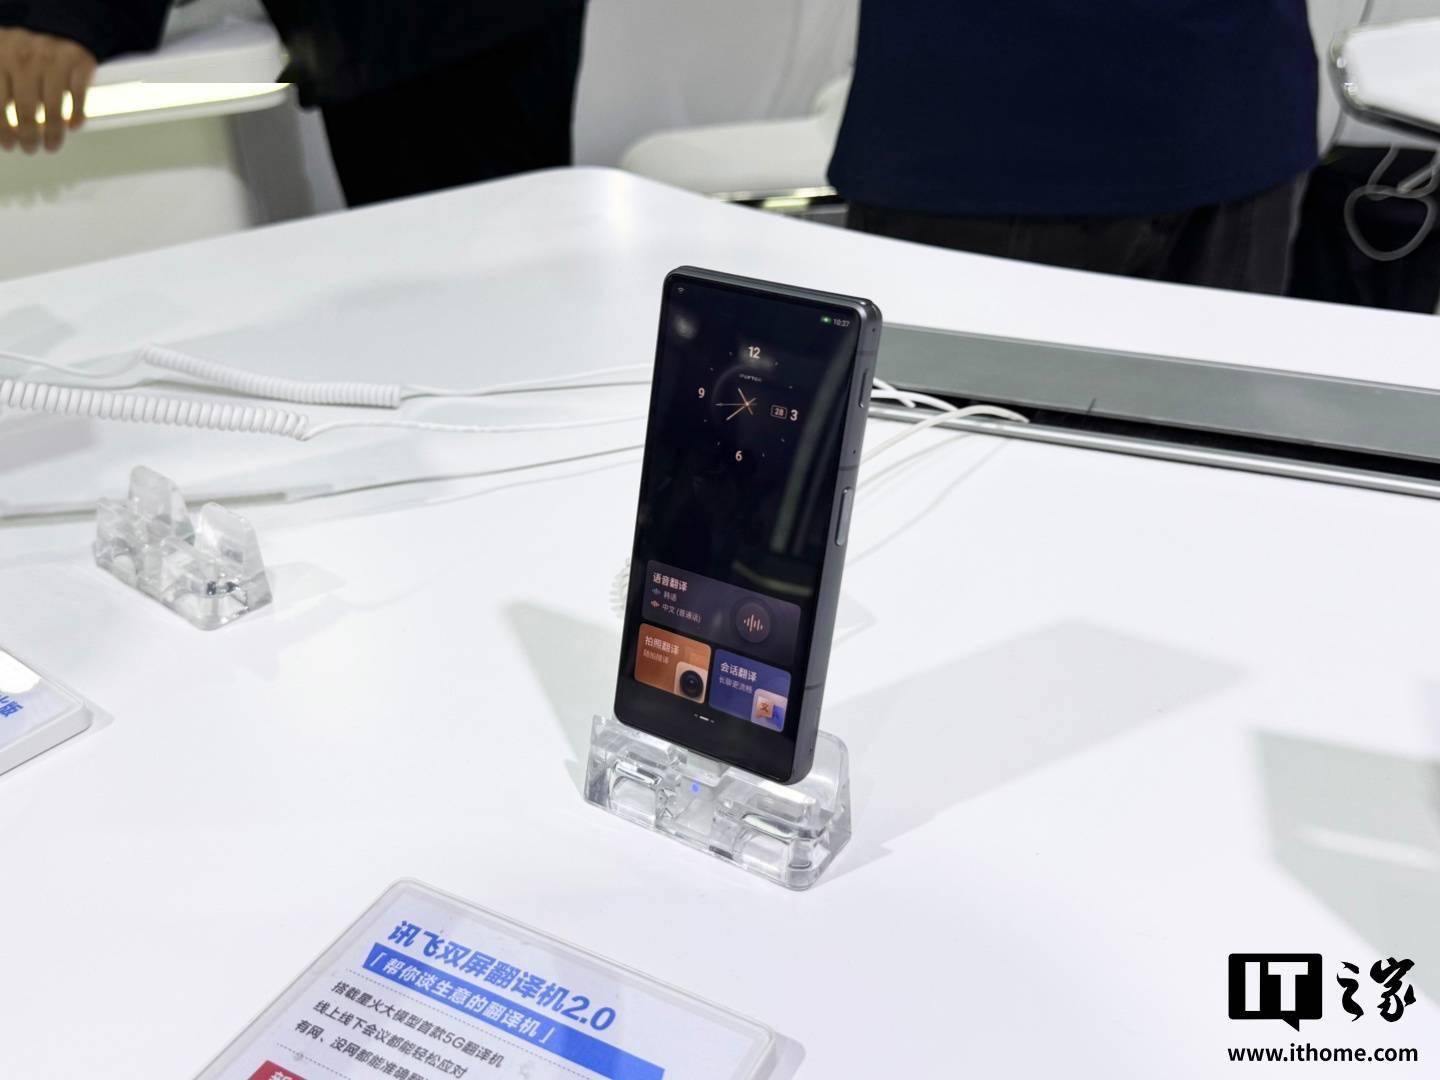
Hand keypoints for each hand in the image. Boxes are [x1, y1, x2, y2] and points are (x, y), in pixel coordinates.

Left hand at [0, 28, 96, 153]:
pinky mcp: (79, 62)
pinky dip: (77, 115)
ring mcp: (54, 61)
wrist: (59, 17)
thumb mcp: (3, 57)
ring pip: (53, 109)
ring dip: (53, 133)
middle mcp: (25, 58)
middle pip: (26, 109)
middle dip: (28, 136)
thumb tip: (2, 123)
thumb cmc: (27, 43)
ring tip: (52, 144)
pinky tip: (74, 125)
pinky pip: (78, 97)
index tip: (9, 144)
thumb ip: (1, 86)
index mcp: (0, 56)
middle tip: (31, 148)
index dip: (3, 129)